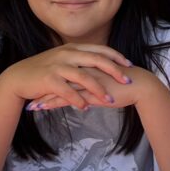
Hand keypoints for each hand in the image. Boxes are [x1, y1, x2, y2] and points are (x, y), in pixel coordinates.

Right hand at [4, 44, 133, 109]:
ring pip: (84, 77)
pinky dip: (78, 100)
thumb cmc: (42, 70)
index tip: (128, 65)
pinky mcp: (49, 79)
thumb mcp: (62, 59)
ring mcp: (58, 66)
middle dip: (114, 71)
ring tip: (109, 100)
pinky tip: (86, 108)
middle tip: (127, 81)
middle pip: (97, 60)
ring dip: (99, 89)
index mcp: (72, 48)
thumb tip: (99, 64)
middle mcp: (67, 54)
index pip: (99, 50)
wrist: (17, 77)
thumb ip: (79, 59)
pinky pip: (68, 91)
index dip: (116, 57)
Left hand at [25, 64, 168, 112]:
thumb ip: (95, 80)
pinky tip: (43, 108)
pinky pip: (66, 97)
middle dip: (42, 86)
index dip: (51, 77)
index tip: (39, 84)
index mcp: (88, 63)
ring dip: (44, 97)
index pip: (64, 69)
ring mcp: (85, 79)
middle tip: (29, 93)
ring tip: (32, 105)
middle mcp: (84, 68)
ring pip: (59, 87)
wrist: (139, 87)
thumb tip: (87, 87)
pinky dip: (52, 103)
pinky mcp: (88, 91)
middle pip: (57, 76)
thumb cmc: (126, 84)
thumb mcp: (107, 79)